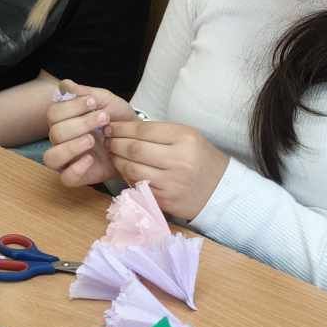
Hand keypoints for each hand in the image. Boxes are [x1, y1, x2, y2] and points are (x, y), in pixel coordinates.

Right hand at [44, 80, 133, 187]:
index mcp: (65, 120)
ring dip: (72, 146)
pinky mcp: (78, 177)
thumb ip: (86, 93)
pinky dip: (76, 168)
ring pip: (52, 157)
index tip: (93, 102)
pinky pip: (66, 178)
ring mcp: (68, 160)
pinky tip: (91, 159)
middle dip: (80, 124)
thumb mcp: (107, 101)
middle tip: (104, 119)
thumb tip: (65, 84)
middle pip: (54, 133)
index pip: (53, 113)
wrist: (138, 141)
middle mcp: (61, 140)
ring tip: (92, 140)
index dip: (71, 107)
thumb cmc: (119, 120)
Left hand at [105, 119, 228, 222]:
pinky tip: (125, 169)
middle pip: (134, 149)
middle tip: (107, 139)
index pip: (144, 130)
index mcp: (185, 138)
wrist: (220, 190)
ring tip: (113, 153)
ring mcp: (171, 182)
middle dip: (115, 143)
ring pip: (131, 168)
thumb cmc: (201, 159)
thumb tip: (126, 129)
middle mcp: (178, 160)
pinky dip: (127, 176)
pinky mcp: (164, 199)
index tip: (111, 126)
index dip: (122, 128)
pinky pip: (137, 185)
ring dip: (117, 160)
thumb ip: (161, 133)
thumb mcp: (188, 137)